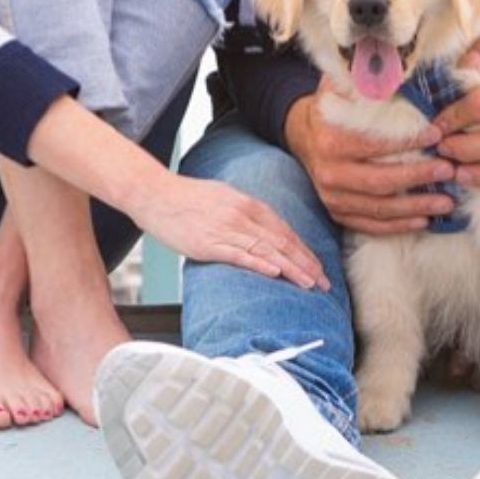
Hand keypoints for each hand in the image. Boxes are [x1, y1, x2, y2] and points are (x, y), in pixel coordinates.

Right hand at [27, 94, 328, 290]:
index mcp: (247, 204)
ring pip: (268, 249)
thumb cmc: (185, 198)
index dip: (304, 250)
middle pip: (283, 241)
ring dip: (292, 269)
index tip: (318, 267)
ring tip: (310, 285)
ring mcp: (227, 228)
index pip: (284, 230)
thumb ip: (244, 214)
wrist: (154, 193)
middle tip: (325, 283)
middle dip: (306, 264)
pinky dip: (261, 263)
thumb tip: (261, 232)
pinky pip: (241, 254)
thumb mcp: (222, 199)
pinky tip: (277, 273)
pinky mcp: (210, 242)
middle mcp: (242, 214)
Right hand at [284, 78, 457, 236]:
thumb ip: (363, 81)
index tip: (437, 135)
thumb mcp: (339, 87)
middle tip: (448, 170)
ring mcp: (331, 197)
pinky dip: (398, 226)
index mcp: (329, 140)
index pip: (373, 143)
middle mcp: (328, 172)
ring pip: (379, 208)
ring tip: (447, 201)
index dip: (407, 141)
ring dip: (416, 207)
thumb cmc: (331, 108)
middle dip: (418, 177)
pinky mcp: (337, 213)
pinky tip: (424, 220)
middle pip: (379, 181)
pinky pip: (370, 225)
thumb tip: (395, 70)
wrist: (302, 134)